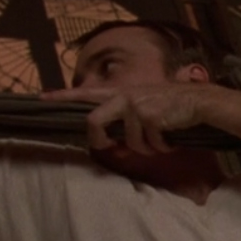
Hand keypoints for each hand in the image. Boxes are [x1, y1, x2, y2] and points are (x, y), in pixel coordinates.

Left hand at [42, 83, 219, 154]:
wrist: (200, 101)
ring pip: (128, 141)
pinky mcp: (149, 117)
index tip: (41, 98)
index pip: (86, 94)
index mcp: (121, 93)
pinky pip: (148, 144)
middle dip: (99, 140)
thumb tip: (112, 141)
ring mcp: (135, 106)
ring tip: (161, 139)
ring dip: (146, 147)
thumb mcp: (146, 104)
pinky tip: (171, 137)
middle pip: (94, 121)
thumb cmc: (174, 106)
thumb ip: (126, 117)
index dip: (63, 96)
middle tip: (108, 147)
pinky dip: (161, 147)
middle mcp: (124, 96)